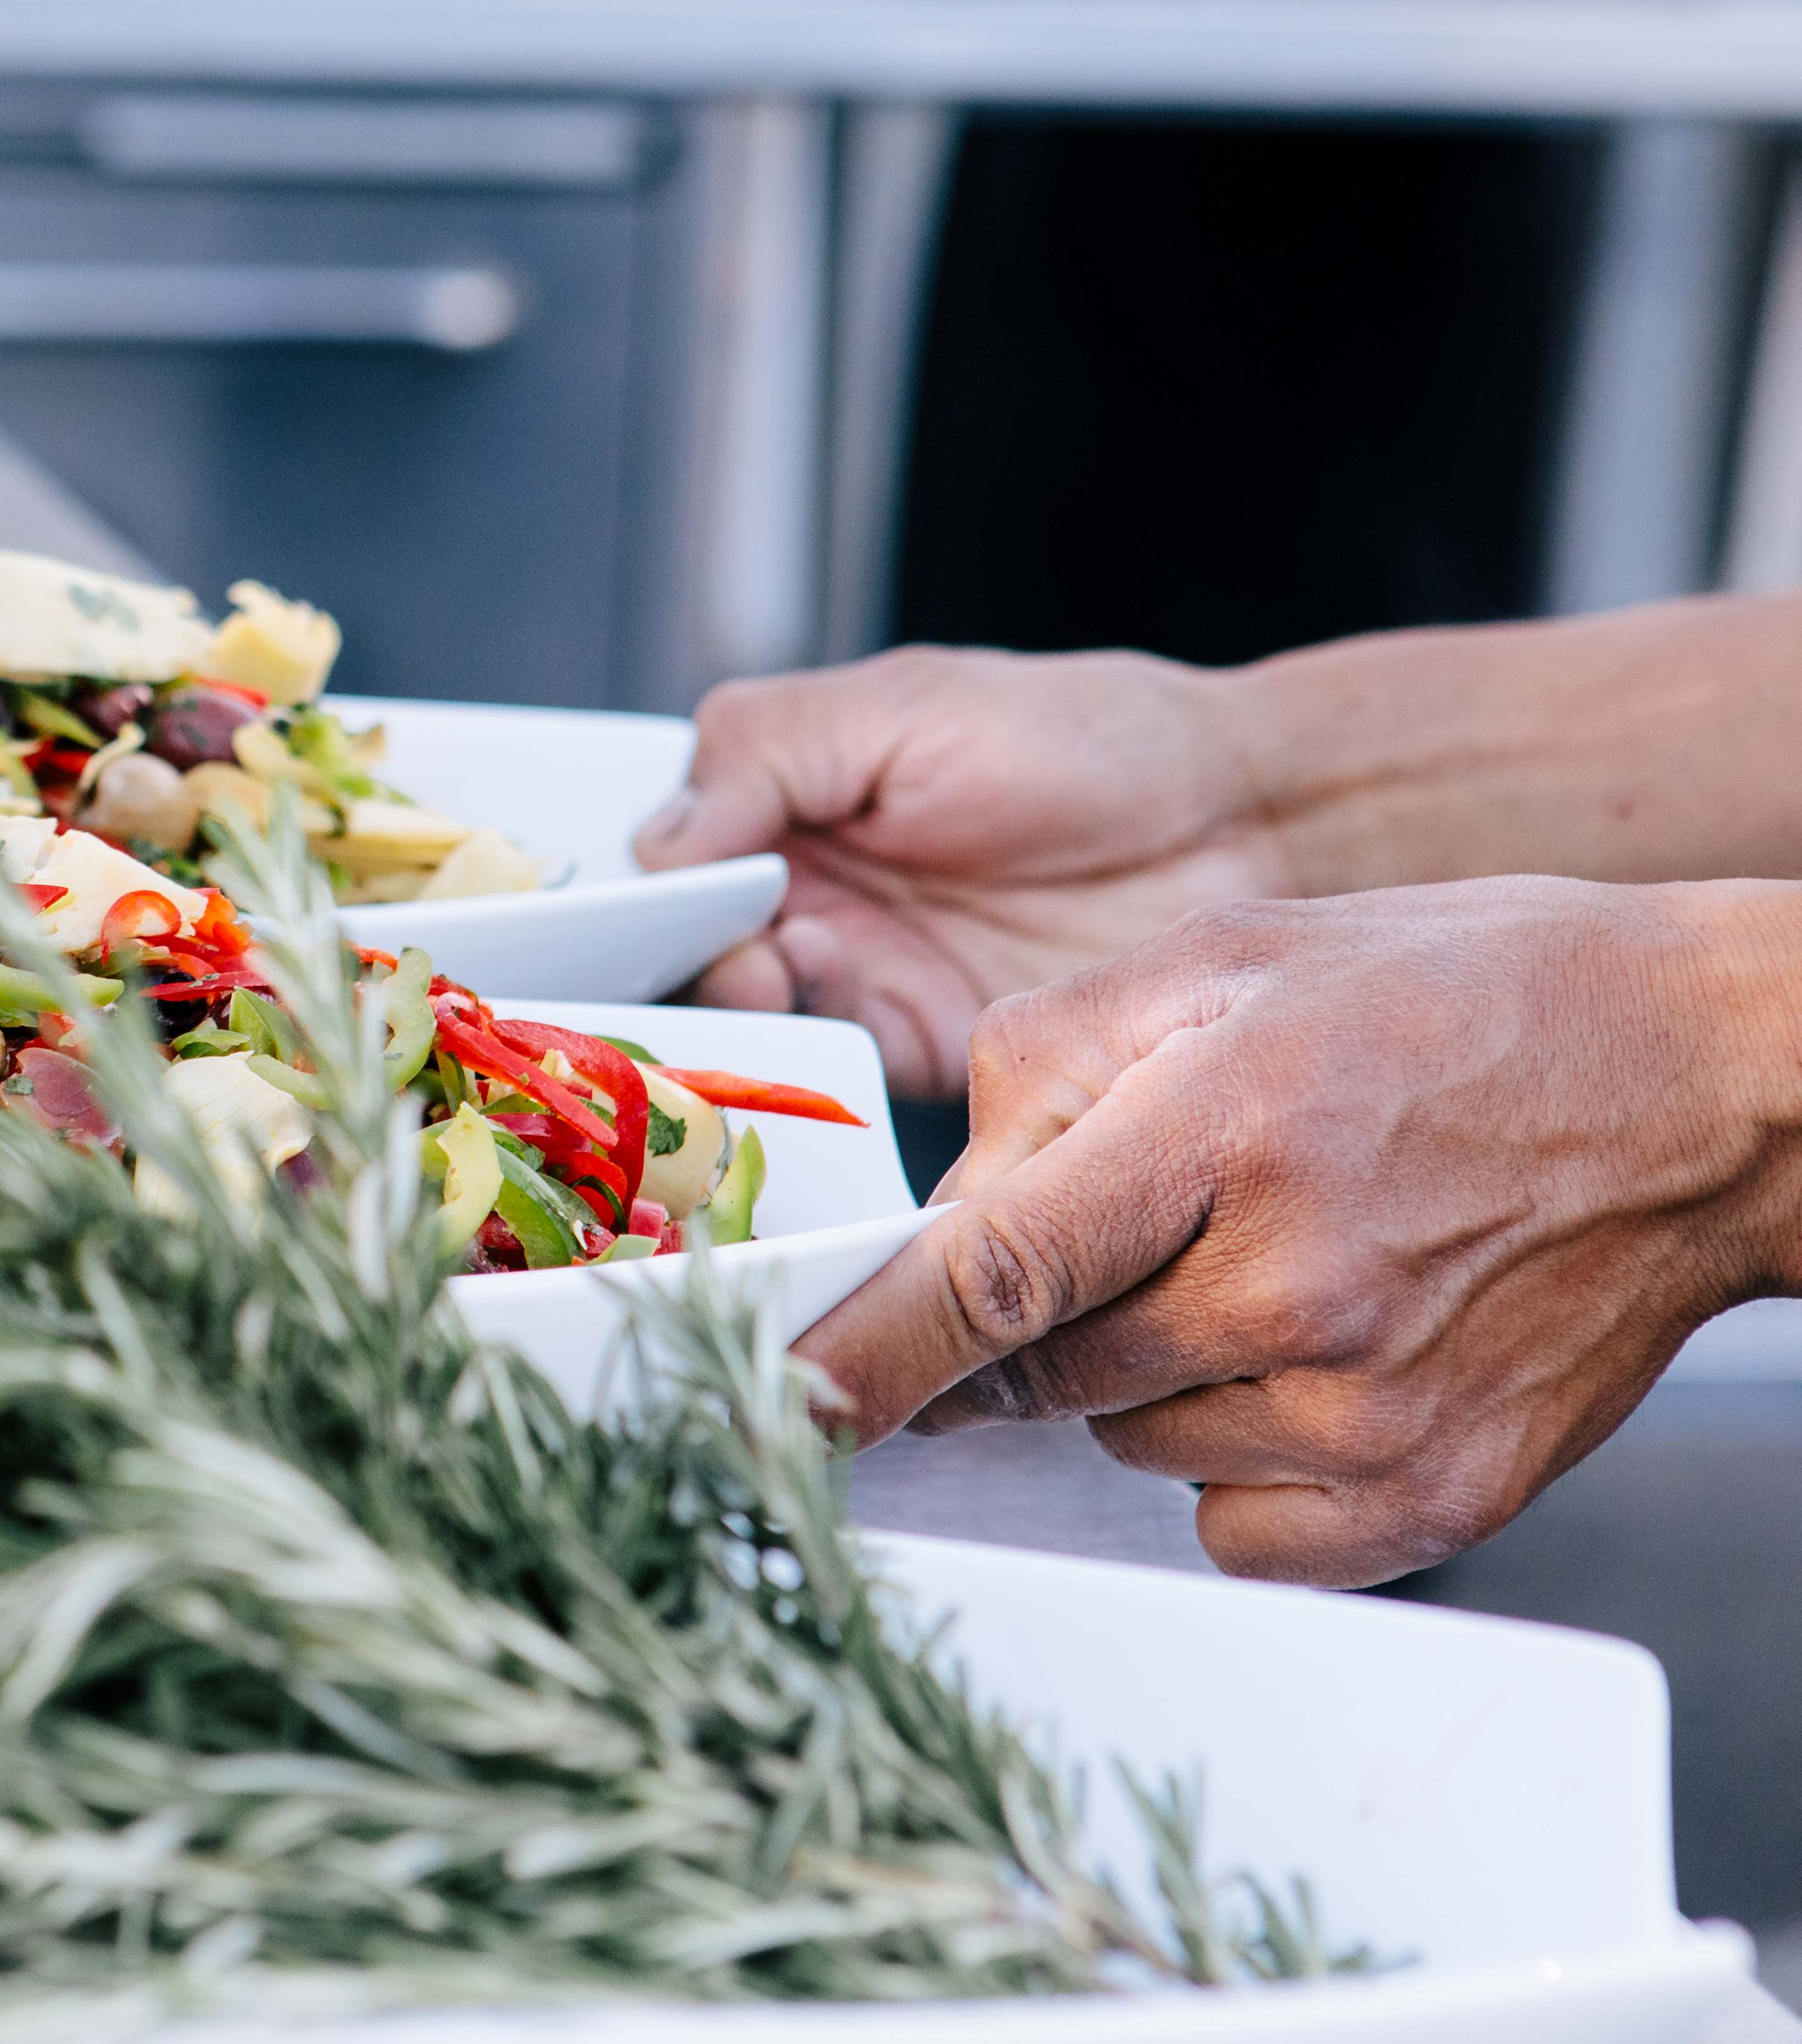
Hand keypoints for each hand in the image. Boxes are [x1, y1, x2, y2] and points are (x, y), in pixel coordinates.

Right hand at [633, 647, 1293, 1100]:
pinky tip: (823, 1041)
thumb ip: (764, 753)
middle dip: (681, 965)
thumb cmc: (1082, 738)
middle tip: (722, 953)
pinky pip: (828, 1083)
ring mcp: (860, 977)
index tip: (635, 913)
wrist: (1244, 826)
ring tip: (779, 981)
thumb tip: (656, 842)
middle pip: (685, 957)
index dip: (635, 895)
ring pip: (743, 1024)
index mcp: (783, 801)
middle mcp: (806, 895)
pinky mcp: (920, 1051)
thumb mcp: (902, 708)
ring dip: (738, 1016)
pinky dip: (803, 1078)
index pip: (664, 863)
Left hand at [795, 880, 1801, 1585]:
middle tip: (1146, 1224)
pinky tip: (1316, 1352)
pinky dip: (1236, 1457)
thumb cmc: (1457, 1000)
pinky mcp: (1433, 1496)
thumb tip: (943, 1204)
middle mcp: (1296, 1286)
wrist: (1701, 1081)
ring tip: (1268, 1258)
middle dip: (1037, 1312)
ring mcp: (1370, 1408)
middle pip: (1042, 1366)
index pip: (992, 1278)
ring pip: (1130, 1439)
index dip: (864, 1354)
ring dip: (1147, 1371)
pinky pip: (1235, 1521)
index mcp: (1227, 1132)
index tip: (777, 1403)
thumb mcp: (1220, 958)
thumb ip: (1046, 1068)